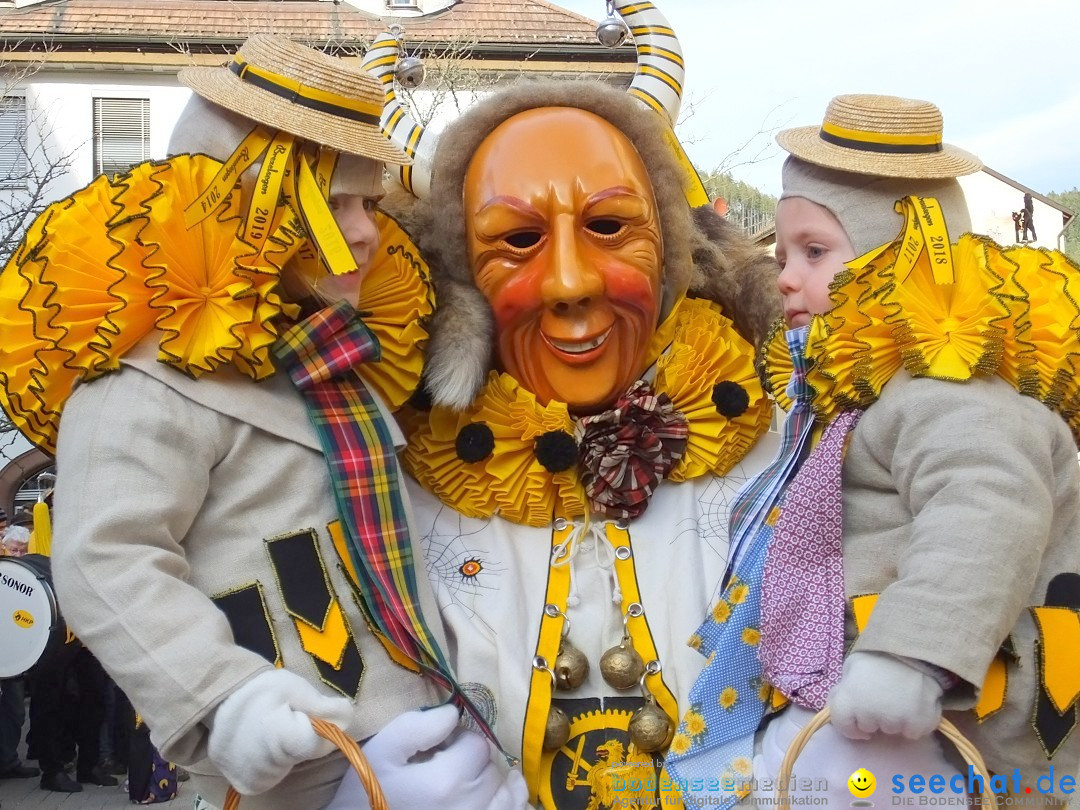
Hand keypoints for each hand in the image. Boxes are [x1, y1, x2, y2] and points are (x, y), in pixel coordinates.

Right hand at [206, 669, 355, 795]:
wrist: (216, 703)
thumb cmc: (260, 690)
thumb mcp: (295, 686)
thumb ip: (323, 705)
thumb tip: (348, 717)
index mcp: (281, 738)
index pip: (322, 742)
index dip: (321, 725)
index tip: (305, 712)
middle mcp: (267, 767)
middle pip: (307, 754)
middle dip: (306, 735)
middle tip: (284, 715)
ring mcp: (255, 780)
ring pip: (292, 765)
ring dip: (289, 749)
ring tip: (269, 728)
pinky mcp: (247, 786)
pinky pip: (274, 774)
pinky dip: (275, 760)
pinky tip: (261, 743)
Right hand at [326, 704, 530, 809]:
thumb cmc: (368, 791)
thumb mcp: (383, 750)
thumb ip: (419, 726)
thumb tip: (454, 713)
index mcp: (446, 782)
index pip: (478, 745)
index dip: (461, 740)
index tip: (442, 748)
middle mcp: (468, 807)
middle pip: (493, 769)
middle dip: (476, 762)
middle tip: (450, 765)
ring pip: (508, 796)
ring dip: (496, 784)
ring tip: (475, 780)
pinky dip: (512, 804)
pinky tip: (500, 798)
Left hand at [828, 652, 942, 739]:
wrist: (914, 649)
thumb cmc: (878, 657)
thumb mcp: (852, 666)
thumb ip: (843, 689)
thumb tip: (840, 704)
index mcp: (849, 700)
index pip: (844, 726)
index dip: (850, 724)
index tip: (858, 720)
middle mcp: (869, 716)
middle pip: (869, 728)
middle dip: (874, 718)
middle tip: (883, 697)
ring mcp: (895, 722)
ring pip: (892, 731)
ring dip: (895, 720)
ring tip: (901, 697)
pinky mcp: (918, 724)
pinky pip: (914, 732)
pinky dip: (915, 723)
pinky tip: (916, 704)